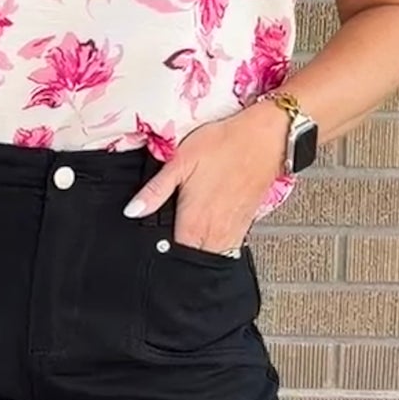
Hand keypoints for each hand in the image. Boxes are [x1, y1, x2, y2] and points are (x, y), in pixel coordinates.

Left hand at [122, 102, 287, 251]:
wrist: (266, 138)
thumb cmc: (224, 144)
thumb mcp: (180, 161)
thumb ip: (155, 191)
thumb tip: (132, 210)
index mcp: (194, 222)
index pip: (174, 256)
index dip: (160, 256)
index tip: (151, 250)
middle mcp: (214, 232)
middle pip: (193, 261)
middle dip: (180, 260)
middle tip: (167, 248)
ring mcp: (233, 230)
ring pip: (212, 257)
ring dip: (200, 255)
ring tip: (187, 244)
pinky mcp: (245, 223)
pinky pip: (229, 247)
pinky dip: (217, 246)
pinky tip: (209, 234)